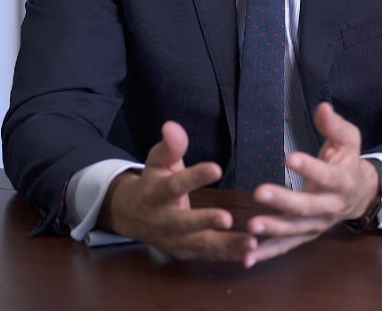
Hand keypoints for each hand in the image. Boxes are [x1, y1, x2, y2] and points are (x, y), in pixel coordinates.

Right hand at [98, 121, 256, 260]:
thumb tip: (172, 126)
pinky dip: (229, 256)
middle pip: (183, 224)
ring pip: (200, 245)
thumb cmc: (152, 180)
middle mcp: (163, 220)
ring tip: (251, 243)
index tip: (216, 168)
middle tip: (227, 219)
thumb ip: (170, 146)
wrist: (131, 215)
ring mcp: (174, 240)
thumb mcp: (157, 160)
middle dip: (204, 222)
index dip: (195, 177)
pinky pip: (208, 256)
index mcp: (155, 194)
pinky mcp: (185, 252)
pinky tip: (251, 253)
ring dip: (225, 246)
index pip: (175, 185)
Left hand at [242, 102, 379, 267]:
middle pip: (307, 206)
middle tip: (260, 191)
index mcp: (342, 180)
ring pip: (295, 229)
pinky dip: (268, 253)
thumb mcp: (349, 139)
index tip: (289, 157)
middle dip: (283, 200)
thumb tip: (322, 107)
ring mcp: (317, 224)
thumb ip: (334, 125)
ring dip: (273, 229)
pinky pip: (287, 246)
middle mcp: (330, 206)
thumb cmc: (348, 160)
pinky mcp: (306, 234)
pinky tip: (248, 257)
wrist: (361, 193)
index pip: (326, 175)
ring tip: (251, 225)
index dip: (309, 167)